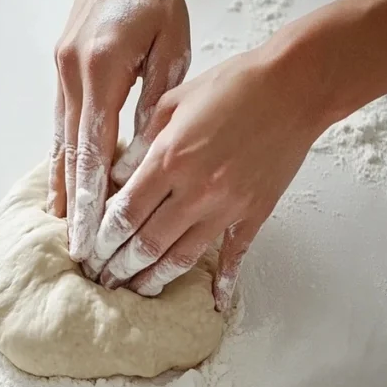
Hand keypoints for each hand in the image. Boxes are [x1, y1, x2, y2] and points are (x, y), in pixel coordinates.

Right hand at [49, 0, 190, 263]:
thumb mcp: (170, 45)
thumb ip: (155, 102)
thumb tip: (145, 157)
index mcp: (102, 69)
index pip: (95, 148)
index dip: (94, 196)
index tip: (93, 233)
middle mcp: (73, 76)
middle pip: (71, 154)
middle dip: (75, 205)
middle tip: (77, 248)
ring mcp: (61, 74)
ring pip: (59, 142)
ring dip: (63, 186)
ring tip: (63, 228)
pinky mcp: (61, 72)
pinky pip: (58, 125)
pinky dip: (59, 158)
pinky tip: (60, 184)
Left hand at [84, 44, 332, 310]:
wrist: (296, 87)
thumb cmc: (234, 85)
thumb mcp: (173, 101)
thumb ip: (140, 142)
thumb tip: (117, 176)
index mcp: (169, 160)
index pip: (125, 213)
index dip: (103, 238)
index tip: (90, 251)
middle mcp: (195, 191)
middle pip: (148, 243)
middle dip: (120, 266)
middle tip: (103, 278)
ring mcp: (227, 207)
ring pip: (182, 257)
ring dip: (155, 278)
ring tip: (135, 290)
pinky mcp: (254, 213)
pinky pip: (234, 255)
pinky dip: (223, 281)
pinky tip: (213, 301)